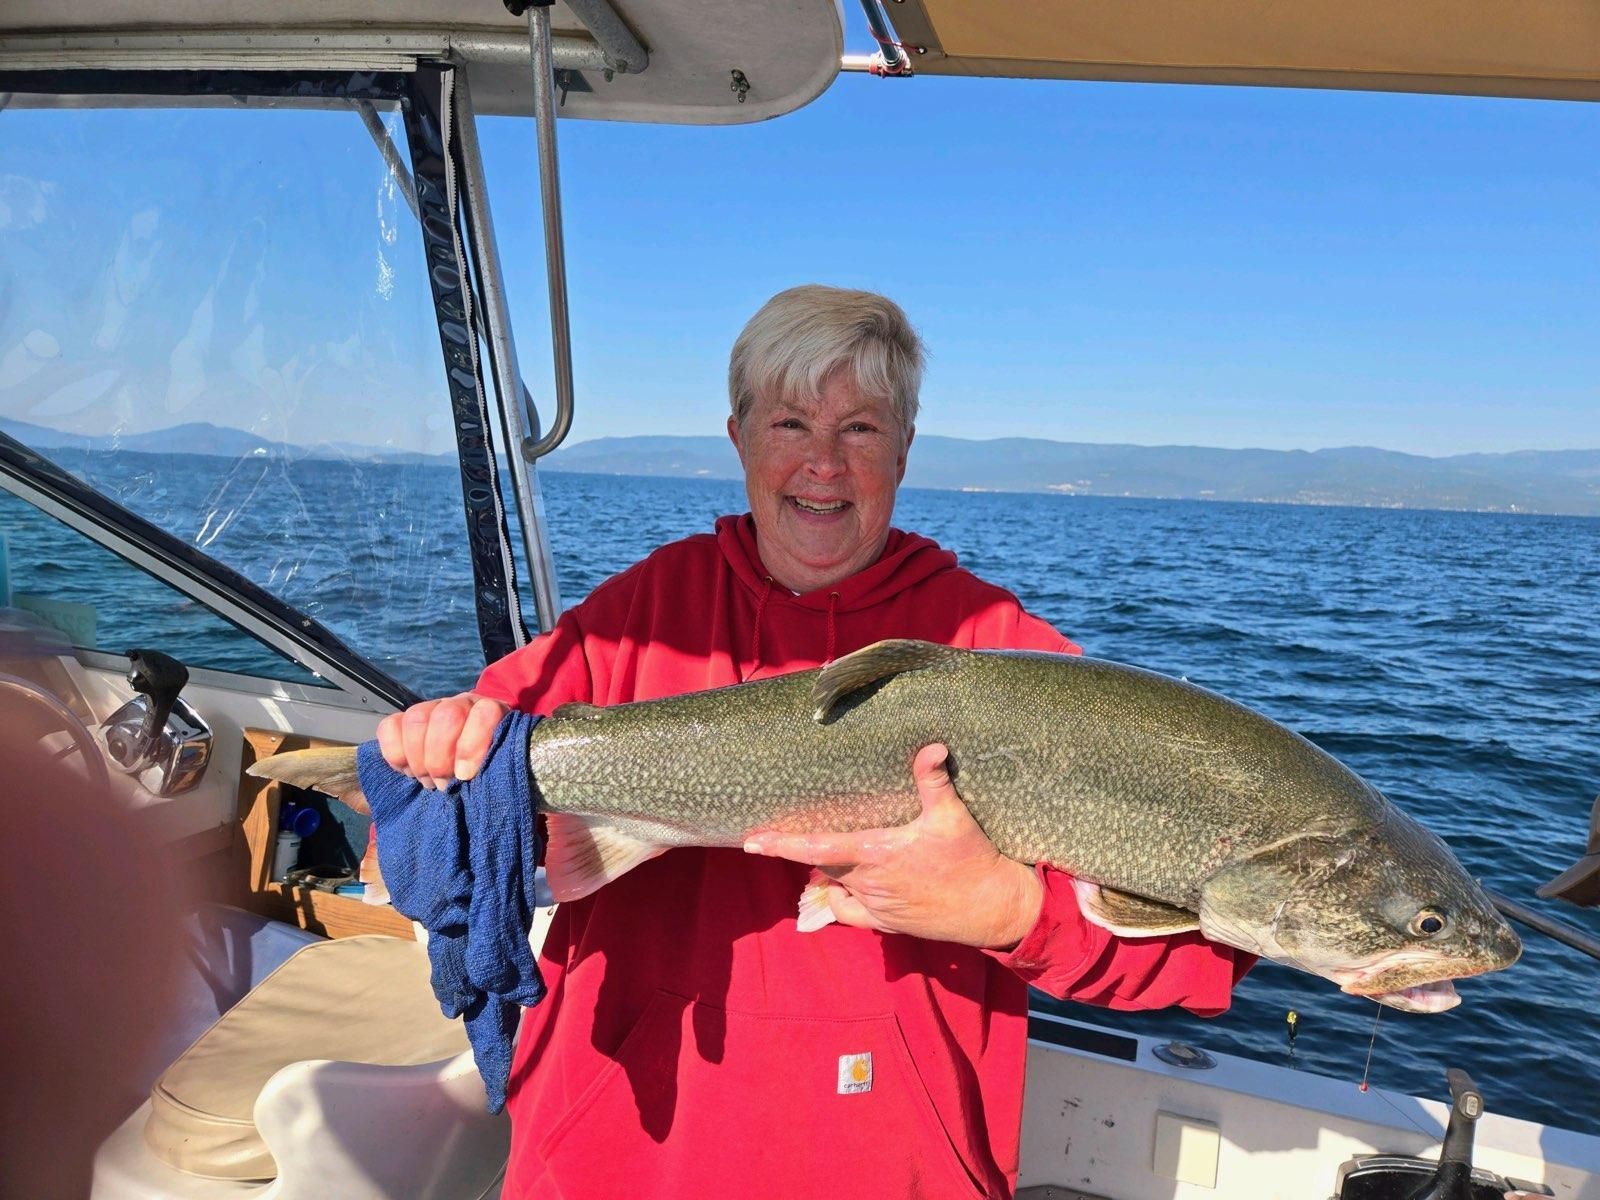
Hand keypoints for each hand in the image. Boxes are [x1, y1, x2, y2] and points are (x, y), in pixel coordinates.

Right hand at [375, 692, 508, 789]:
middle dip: (440, 757)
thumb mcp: (506, 775)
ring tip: (428, 782)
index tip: (466, 776)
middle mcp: (464, 705)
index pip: (485, 712)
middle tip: (444, 785)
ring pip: (417, 718)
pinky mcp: (405, 722)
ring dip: (418, 758)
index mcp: (495, 714)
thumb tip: (504, 792)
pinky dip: (394, 753)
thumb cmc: (494, 775)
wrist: (473, 772)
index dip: (472, 745)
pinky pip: (390, 727)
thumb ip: (504, 775)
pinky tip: (406, 771)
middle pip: (445, 715)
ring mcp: (433, 709)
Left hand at [743, 743, 1044, 948]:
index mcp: (876, 854)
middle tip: (782, 835)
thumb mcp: (954, 816)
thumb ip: (934, 781)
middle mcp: (868, 883)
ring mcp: (876, 906)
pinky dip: (842, 899)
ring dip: (828, 871)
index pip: (817, 849)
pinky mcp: (887, 924)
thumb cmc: (972, 860)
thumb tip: (932, 746)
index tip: (752, 842)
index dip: (782, 846)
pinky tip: (845, 886)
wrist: (993, 908)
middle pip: (822, 864)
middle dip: (802, 851)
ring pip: (835, 886)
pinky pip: (850, 913)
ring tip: (824, 853)